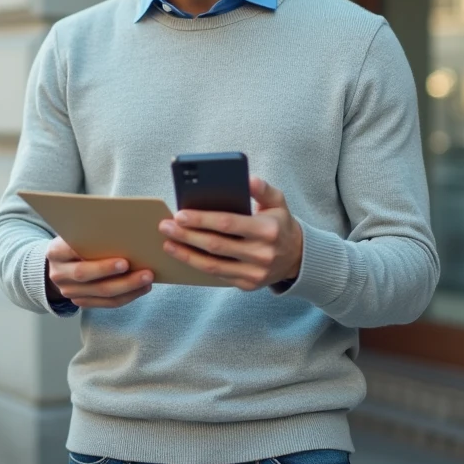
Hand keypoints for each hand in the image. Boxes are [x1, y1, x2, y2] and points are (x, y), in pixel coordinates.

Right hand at [45, 237, 153, 308]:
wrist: (59, 263)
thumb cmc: (75, 241)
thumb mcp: (76, 232)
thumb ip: (90, 232)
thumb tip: (124, 229)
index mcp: (56, 252)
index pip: (73, 253)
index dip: (97, 259)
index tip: (124, 261)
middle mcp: (59, 274)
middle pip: (88, 276)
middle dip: (116, 275)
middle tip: (144, 272)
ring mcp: (69, 291)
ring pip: (101, 293)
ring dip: (127, 288)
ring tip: (147, 279)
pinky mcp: (80, 301)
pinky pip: (106, 303)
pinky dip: (127, 296)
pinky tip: (142, 288)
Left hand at [159, 176, 302, 290]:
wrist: (297, 257)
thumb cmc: (280, 223)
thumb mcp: (278, 202)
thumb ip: (262, 189)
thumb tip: (247, 178)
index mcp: (267, 230)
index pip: (228, 224)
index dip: (202, 220)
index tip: (180, 214)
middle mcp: (262, 254)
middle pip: (216, 245)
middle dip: (187, 236)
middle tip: (165, 226)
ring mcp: (255, 273)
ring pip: (213, 266)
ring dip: (186, 255)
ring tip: (168, 243)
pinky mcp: (248, 285)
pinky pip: (218, 276)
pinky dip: (198, 266)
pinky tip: (183, 255)